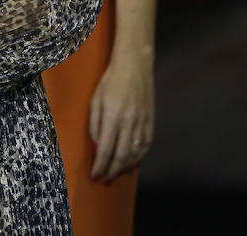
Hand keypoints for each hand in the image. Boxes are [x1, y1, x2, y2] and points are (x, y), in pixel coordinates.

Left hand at [88, 51, 153, 182]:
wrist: (134, 65)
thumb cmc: (110, 81)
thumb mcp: (95, 100)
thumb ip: (94, 124)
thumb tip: (96, 146)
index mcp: (113, 116)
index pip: (105, 149)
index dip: (100, 166)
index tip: (95, 176)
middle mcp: (129, 122)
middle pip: (121, 155)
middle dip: (112, 171)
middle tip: (105, 181)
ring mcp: (142, 122)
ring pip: (135, 153)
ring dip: (125, 167)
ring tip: (117, 175)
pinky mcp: (151, 120)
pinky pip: (146, 144)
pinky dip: (139, 157)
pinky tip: (132, 163)